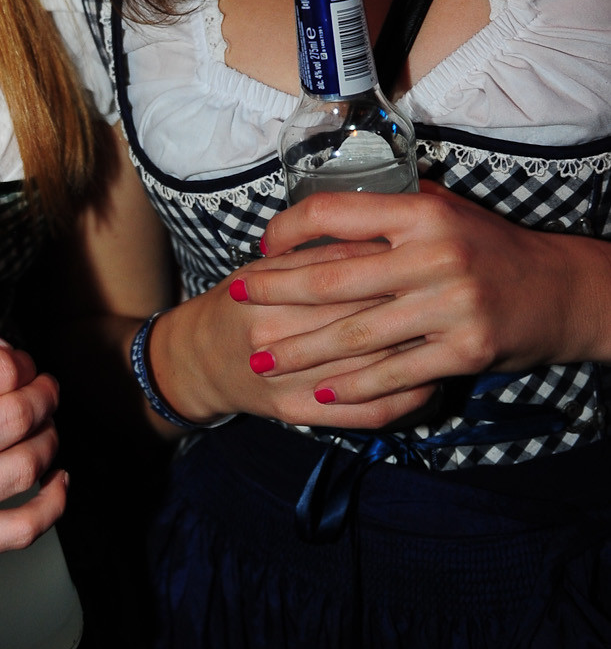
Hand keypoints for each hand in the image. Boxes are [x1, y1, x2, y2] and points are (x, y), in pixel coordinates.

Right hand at [0, 312, 65, 564]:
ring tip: (42, 426)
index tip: (22, 364)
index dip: (22, 363)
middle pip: (15, 418)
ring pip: (22, 469)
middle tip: (41, 389)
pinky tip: (56, 479)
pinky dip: (50, 506)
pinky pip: (13, 533)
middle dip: (42, 396)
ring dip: (47, 440)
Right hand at [149, 241, 437, 432]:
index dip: (389, 267)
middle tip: (452, 294)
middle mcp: (274, 338)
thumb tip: (382, 234)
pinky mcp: (298, 414)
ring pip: (368, 368)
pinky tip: (432, 384)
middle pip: (359, 321)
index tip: (426, 256)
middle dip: (410, 307)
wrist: (197, 361)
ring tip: (450, 335)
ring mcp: (286, 380)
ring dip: (417, 354)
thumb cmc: (241, 303)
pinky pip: (364, 412)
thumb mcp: (267, 268)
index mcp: (267, 294)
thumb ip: (316, 253)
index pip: (341, 277)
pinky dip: (404, 400)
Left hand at [246, 183, 610, 407]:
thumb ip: (389, 210)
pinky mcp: (465, 351)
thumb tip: (323, 212)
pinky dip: (354, 387)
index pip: (332, 214)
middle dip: (271, 293)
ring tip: (261, 361)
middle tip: (231, 300)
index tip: (261, 248)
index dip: (287, 231)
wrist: (562, 290)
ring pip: (355, 334)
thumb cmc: (491, 248)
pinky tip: (321, 393)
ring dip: (301, 351)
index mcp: (421, 213)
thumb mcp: (444, 211)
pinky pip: (395, 373)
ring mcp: (450, 306)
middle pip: (331, 279)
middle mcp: (433, 255)